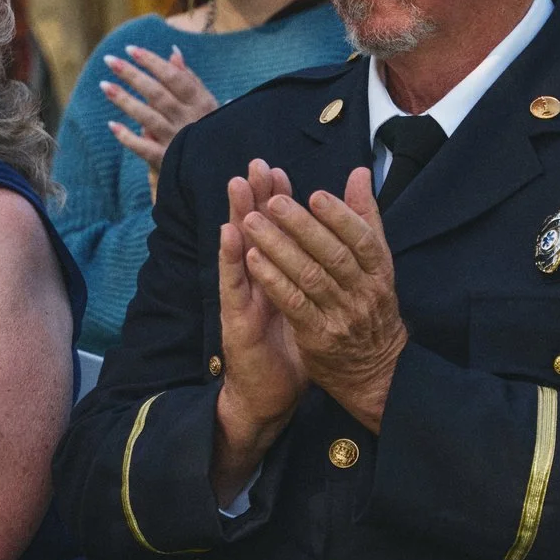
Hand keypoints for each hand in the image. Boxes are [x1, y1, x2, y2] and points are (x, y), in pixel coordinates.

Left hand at [103, 46, 218, 200]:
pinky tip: (112, 125)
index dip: (152, 62)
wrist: (221, 169)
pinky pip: (144, 148)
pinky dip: (128, 137)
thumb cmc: (212, 131)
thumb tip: (173, 52)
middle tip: (110, 61)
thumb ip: (190, 79)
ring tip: (104, 86)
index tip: (130, 50)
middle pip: (157, 94)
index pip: (174, 77)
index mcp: (201, 103)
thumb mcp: (209, 104)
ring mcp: (178, 141)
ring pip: (148, 117)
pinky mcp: (167, 161)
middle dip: (133, 75)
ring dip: (125, 101)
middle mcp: (189, 119)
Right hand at [216, 160, 309, 442]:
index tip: (280, 171)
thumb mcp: (308, 309)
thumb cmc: (289, 352)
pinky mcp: (235, 319)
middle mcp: (256, 283)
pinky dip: (230, 258)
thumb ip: (315, 277)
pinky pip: (233, 284)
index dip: (276, 202)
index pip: (274, 232)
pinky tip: (229, 233)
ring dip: (236, 214)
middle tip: (257, 164)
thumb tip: (330, 252)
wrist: (269, 396)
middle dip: (255, 196)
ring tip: (237, 183)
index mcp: (276, 278)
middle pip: (253, 231)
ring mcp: (243, 299)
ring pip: (239, 250)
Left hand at [237, 167, 407, 430]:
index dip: (339, 216)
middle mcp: (364, 293)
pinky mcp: (318, 337)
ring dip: (277, 248)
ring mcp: (341, 316)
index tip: (314, 194)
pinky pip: (293, 304)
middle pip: (332, 255)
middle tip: (272, 201)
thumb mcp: (377, 264)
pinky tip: (252, 260)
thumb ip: (365, 218)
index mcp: (380, 272)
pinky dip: (272, 280)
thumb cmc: (370, 305)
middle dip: (301, 226)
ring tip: (251, 222)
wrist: (374, 370)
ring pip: (308, 277)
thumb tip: (358, 173)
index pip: (362, 239)